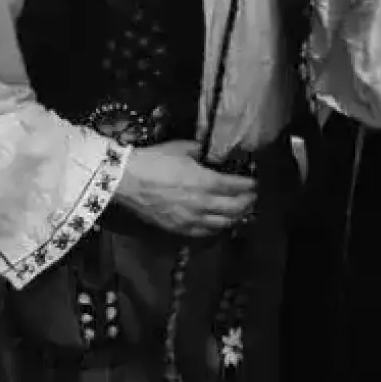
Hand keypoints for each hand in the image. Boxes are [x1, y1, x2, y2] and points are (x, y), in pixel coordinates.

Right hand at [115, 139, 256, 237]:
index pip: (237, 187)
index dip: (250, 185)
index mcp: (206, 182)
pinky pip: (205, 233)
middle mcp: (203, 204)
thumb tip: (211, 153)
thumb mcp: (182, 148)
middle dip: (248, 202)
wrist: (126, 180)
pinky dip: (217, 228)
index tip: (255, 182)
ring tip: (240, 210)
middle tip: (252, 196)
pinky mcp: (179, 228)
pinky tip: (219, 222)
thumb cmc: (153, 161)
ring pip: (224, 223)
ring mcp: (191, 219)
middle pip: (236, 208)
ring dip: (236, 217)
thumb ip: (202, 152)